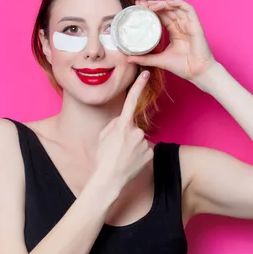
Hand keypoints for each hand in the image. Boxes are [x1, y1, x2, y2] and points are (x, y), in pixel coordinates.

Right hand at [89, 70, 153, 199]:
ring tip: (123, 156)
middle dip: (127, 136)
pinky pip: (144, 149)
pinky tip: (130, 162)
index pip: (131, 100)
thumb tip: (123, 121)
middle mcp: (136, 131)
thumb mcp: (103, 136)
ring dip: (132, 146)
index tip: (146, 75)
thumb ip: (114, 124)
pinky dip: (138, 155)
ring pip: (139, 139)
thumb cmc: (102, 157)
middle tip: (117, 149)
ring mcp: (144, 142)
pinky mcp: (150, 152)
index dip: (138, 86)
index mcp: (122, 125)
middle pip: (133, 128)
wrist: (109, 179)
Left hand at [127, 0, 215, 81]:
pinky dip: (177, 3)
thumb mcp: (159, 60)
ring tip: (149, 6)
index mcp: (174, 31)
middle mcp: (181, 25)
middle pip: (166, 9)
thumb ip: (144, 58)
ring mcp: (188, 24)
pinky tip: (166, 4)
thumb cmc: (183, 67)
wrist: (197, 73)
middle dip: (152, 4)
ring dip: (162, 3)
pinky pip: (188, 8)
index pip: (161, 16)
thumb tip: (128, 58)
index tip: (137, 8)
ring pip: (175, 6)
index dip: (150, 10)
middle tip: (139, 4)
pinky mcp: (195, 24)